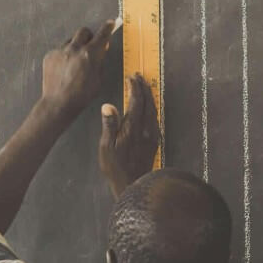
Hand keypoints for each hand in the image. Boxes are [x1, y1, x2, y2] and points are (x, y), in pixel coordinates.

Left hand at [41, 20, 120, 114]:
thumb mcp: (98, 79)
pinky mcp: (50, 55)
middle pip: (83, 31)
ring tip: (75, 62)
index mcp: (89, 54)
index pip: (101, 35)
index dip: (107, 28)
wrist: (59, 102)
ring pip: (71, 41)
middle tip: (90, 46)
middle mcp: (74, 49)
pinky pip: (60, 50)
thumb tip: (102, 49)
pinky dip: (64, 56)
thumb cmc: (82, 95)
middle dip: (89, 36)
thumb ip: (100, 61)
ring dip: (76, 46)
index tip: (110, 23)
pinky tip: (65, 68)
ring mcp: (60, 51)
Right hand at [99, 72, 161, 195]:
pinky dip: (152, 108)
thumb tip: (108, 105)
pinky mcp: (154, 142)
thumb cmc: (116, 168)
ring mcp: (152, 136)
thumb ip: (109, 125)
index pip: (136, 102)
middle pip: (148, 103)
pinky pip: (155, 119)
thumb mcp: (106, 148)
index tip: (132, 77)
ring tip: (144, 87)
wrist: (133, 185)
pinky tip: (149, 108)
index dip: (134, 88)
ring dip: (149, 97)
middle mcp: (145, 130)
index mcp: (132, 128)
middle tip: (139, 77)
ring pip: (153, 110)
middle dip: (144, 88)